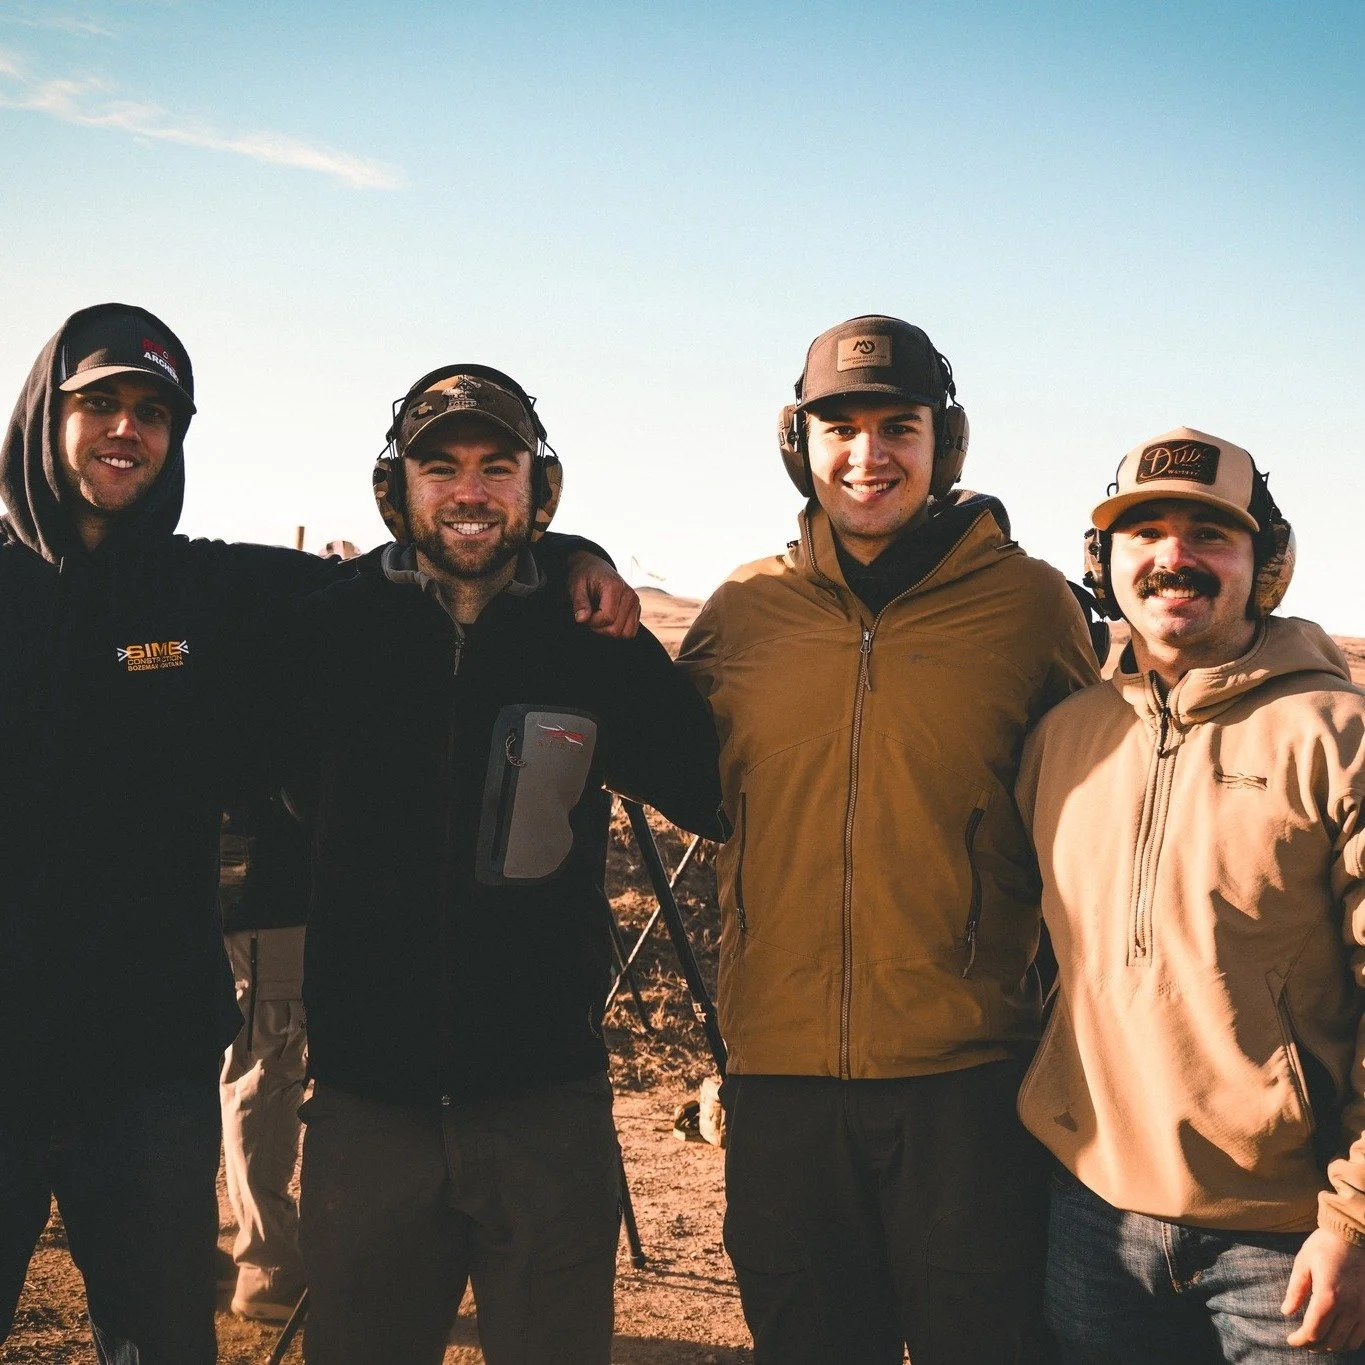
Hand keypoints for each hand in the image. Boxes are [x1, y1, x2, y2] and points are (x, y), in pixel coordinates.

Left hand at [567, 552, 640, 637]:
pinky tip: (607, 621)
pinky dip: (618, 631)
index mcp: (615, 586)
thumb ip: (580, 603)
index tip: (583, 615)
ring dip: (609, 632)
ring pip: (625, 633)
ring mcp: (636, 603)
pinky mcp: (637, 610)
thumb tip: (581, 619)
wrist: (595, 569)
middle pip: (616, 629)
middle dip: (599, 629)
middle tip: (589, 617)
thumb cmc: (585, 577)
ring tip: (598, 619)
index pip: (607, 617)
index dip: (592, 622)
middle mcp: (630, 595)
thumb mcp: (576, 587)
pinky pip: (630, 632)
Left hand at [1283, 1227, 1364, 1350]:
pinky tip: (1338, 1336)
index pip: (1313, 1331)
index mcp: (1328, 1298)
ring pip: (1347, 1343)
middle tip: (1302, 1341)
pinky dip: (1348, 1342)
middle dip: (1313, 1345)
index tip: (1290, 1340)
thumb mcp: (1303, 1263)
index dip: (1300, 1340)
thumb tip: (1286, 1311)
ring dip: (1331, 1346)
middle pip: (1330, 1341)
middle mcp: (1349, 1309)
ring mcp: (1363, 1311)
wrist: (1355, 1235)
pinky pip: (1362, 1337)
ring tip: (1318, 1341)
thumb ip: (1295, 1290)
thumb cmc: (1325, 1246)